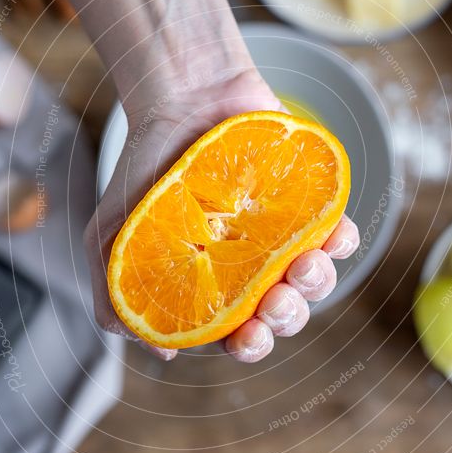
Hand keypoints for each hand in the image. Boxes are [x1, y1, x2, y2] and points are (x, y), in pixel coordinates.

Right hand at [85, 68, 359, 362]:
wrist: (178, 100)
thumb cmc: (144, 169)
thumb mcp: (110, 238)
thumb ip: (117, 298)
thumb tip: (166, 352)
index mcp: (214, 283)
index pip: (240, 333)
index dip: (250, 345)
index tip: (246, 337)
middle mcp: (253, 265)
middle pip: (284, 313)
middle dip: (286, 319)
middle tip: (274, 303)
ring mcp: (282, 234)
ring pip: (316, 280)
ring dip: (316, 285)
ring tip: (300, 266)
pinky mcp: (309, 201)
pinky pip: (339, 234)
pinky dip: (341, 242)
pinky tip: (328, 238)